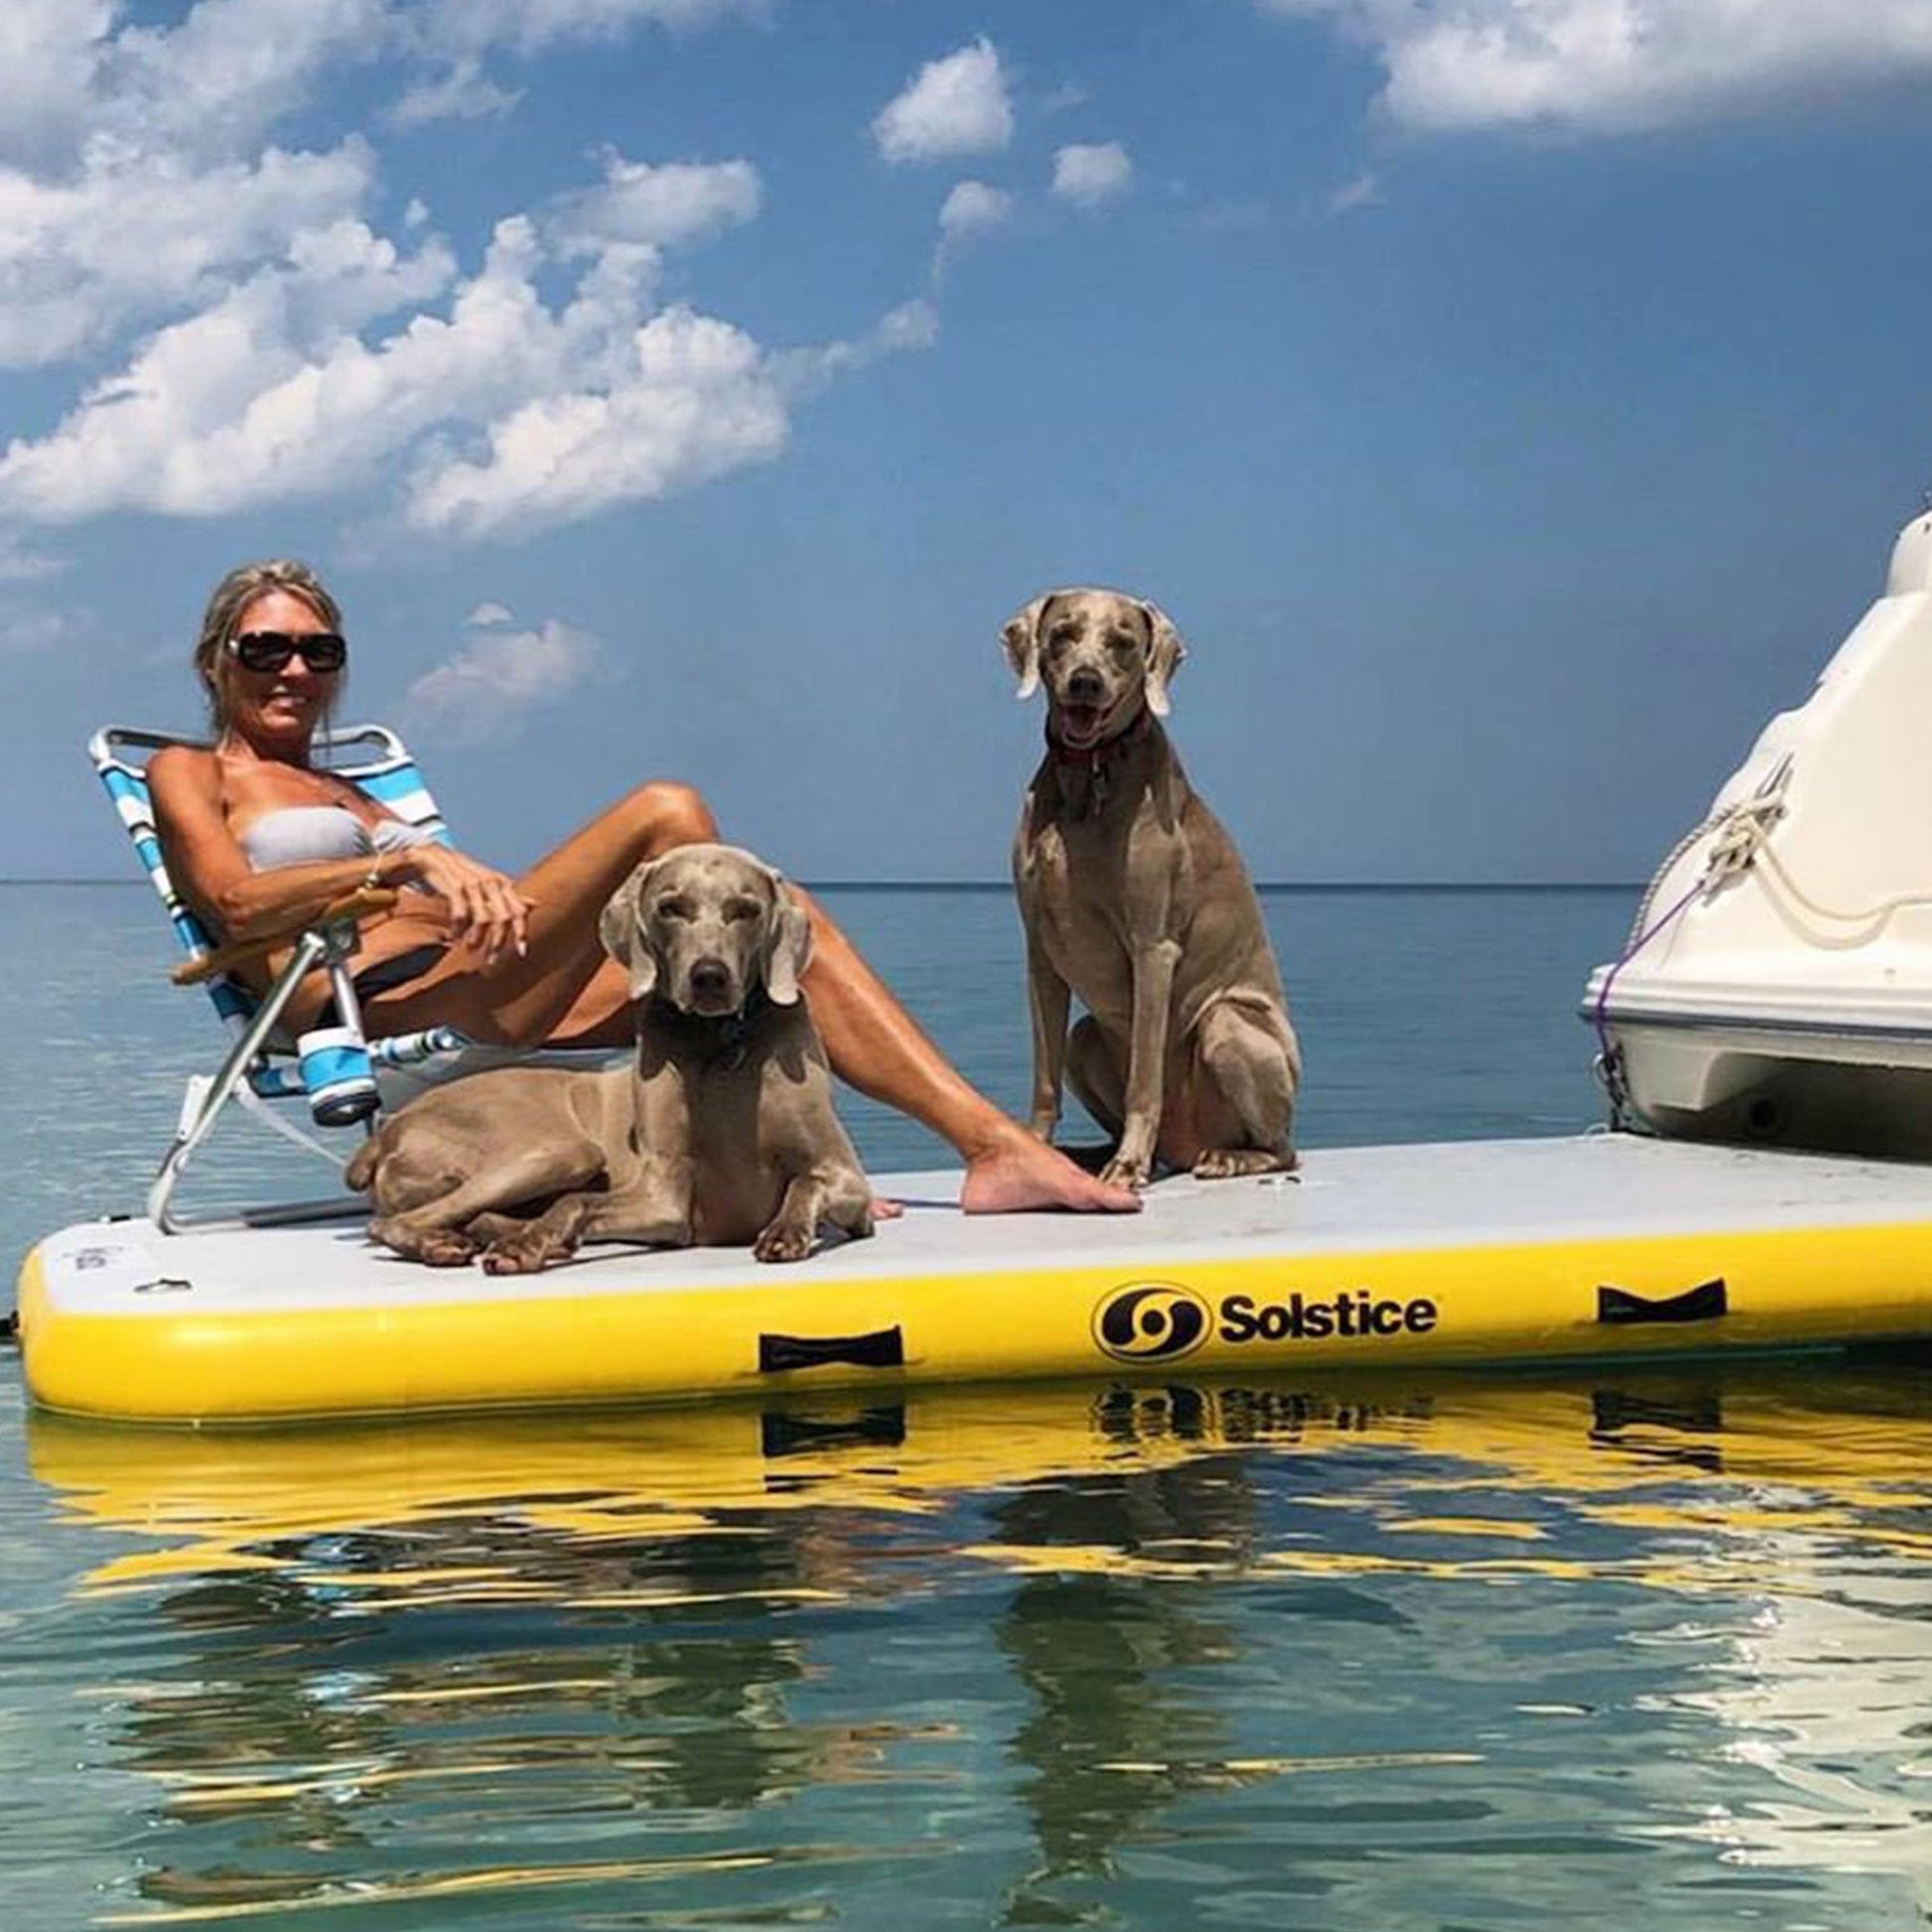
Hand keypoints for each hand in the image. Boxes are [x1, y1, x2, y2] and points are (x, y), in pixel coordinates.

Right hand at [397, 844, 532, 962]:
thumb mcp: (490, 884)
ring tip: (470, 948)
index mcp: (503, 883)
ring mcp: (473, 884)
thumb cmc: (464, 874)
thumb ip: (510, 897)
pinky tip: (455, 937)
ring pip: (483, 919)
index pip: (518, 912)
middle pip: (503, 919)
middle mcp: (491, 883)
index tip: (521, 953)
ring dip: (477, 939)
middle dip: (498, 943)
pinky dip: (459, 929)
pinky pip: (461, 914)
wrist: (433, 857)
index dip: (522, 933)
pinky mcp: (455, 886)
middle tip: (491, 960)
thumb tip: (536, 904)